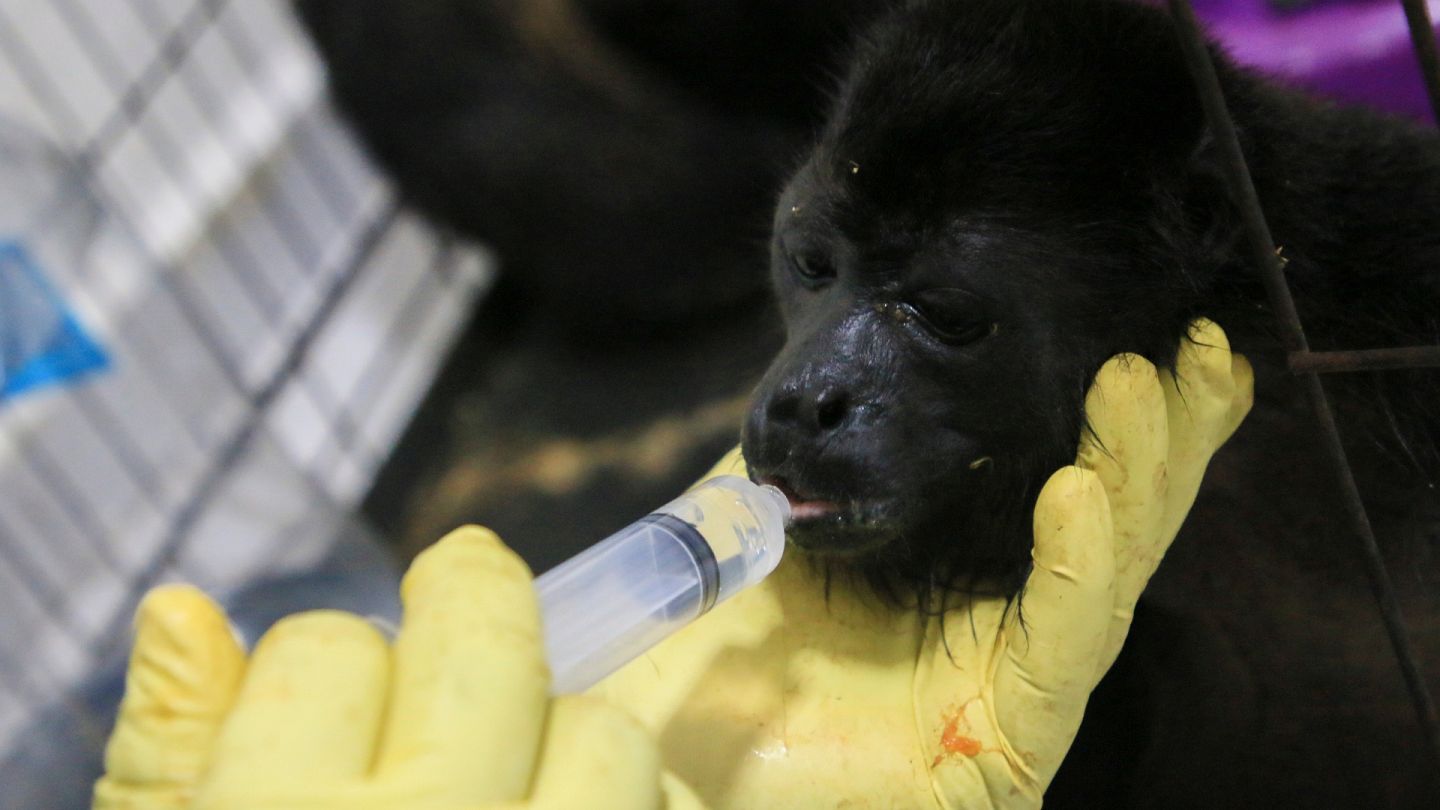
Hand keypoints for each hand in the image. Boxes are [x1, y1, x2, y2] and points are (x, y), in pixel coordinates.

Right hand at [93, 528, 705, 809]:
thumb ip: (172, 759)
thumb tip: (179, 610)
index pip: (328, 651)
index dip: (334, 656)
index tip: (346, 677)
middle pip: (489, 640)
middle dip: (475, 607)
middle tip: (469, 599)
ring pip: (601, 725)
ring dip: (570, 733)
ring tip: (532, 772)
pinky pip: (673, 806)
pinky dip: (640, 806)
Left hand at [595, 319, 1252, 808]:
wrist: (678, 769)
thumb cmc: (714, 663)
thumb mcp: (749, 528)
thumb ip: (793, 455)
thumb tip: (817, 355)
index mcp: (960, 576)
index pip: (1065, 483)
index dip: (1117, 417)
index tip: (1147, 328)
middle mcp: (1003, 629)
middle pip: (1112, 522)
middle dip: (1161, 433)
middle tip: (1196, 343)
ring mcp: (1010, 690)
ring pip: (1106, 579)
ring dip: (1129, 475)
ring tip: (1140, 385)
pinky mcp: (1004, 747)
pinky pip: (1054, 652)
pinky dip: (1073, 569)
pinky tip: (1079, 494)